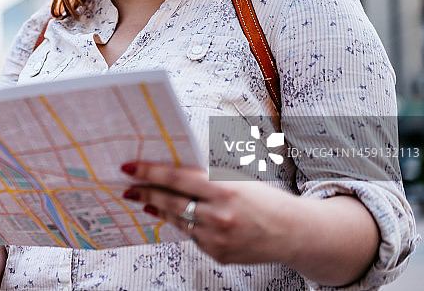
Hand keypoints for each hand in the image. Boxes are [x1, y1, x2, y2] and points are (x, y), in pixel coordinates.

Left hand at [120, 161, 297, 264]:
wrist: (295, 233)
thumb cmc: (266, 200)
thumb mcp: (238, 179)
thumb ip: (206, 176)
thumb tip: (171, 170)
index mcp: (225, 189)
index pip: (176, 178)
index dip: (149, 172)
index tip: (130, 168)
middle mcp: (219, 215)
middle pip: (170, 201)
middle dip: (146, 193)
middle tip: (129, 187)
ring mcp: (217, 238)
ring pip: (177, 220)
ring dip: (160, 209)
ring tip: (146, 200)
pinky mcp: (218, 254)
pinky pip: (192, 236)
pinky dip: (184, 224)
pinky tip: (176, 216)